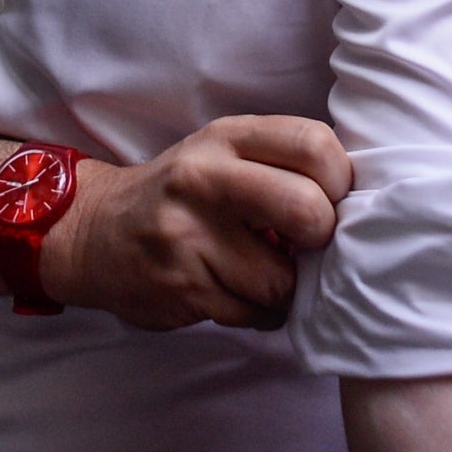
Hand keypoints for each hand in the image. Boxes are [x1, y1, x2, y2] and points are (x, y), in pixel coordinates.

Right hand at [39, 115, 349, 331]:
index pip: (315, 145)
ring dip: (283, 289)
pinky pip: (256, 314)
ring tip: (256, 274)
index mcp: (224, 137)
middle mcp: (202, 177)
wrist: (94, 232)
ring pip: (283, 280)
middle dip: (319, 241)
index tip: (329, 200)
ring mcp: (187, 233)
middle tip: (301, 245)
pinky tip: (233, 293)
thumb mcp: (221, 155)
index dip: (341, 181)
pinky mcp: (181, 285)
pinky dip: (258, 313)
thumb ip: (281, 165)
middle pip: (307, 210)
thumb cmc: (180, 196)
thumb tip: (356, 209)